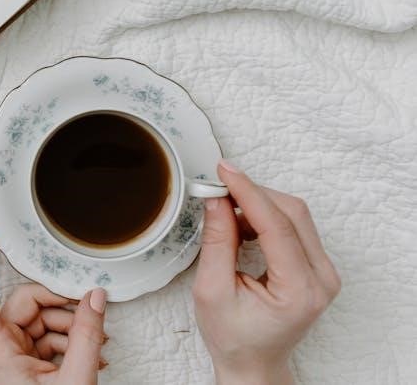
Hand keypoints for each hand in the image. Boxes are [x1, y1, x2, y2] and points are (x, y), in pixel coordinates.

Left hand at [0, 219, 108, 383]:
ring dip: (72, 328)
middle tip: (91, 318)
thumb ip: (87, 336)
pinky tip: (93, 356)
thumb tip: (95, 296)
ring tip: (99, 347)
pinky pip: (46, 338)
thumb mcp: (75, 380)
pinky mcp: (26, 366)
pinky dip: (71, 343)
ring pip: (40, 320)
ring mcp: (12, 358)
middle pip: (24, 303)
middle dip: (61, 306)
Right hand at [193, 161, 341, 384]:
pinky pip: (294, 226)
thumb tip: (216, 200)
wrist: (253, 363)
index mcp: (300, 290)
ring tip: (225, 214)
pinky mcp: (316, 266)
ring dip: (257, 204)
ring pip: (294, 215)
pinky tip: (241, 225)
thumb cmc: (233, 338)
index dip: (248, 192)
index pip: (278, 225)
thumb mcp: (212, 291)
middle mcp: (322, 278)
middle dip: (252, 194)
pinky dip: (265, 216)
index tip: (224, 171)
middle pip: (292, 213)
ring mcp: (324, 272)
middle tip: (217, 188)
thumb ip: (216, 242)